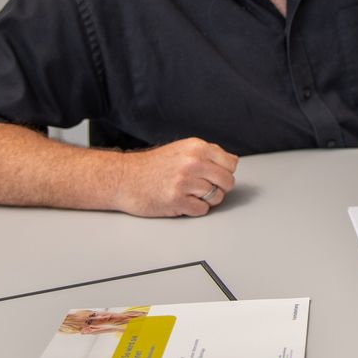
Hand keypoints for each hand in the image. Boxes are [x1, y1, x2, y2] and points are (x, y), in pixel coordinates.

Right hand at [116, 138, 238, 216]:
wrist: (124, 178)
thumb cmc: (154, 166)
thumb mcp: (182, 149)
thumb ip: (207, 154)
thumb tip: (233, 162)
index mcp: (197, 147)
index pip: (231, 164)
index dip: (225, 172)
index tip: (215, 175)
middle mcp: (192, 162)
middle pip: (227, 181)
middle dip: (220, 188)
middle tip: (206, 188)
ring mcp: (184, 182)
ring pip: (216, 197)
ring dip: (207, 200)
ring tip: (192, 194)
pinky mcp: (176, 201)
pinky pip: (202, 210)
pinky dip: (195, 209)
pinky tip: (183, 202)